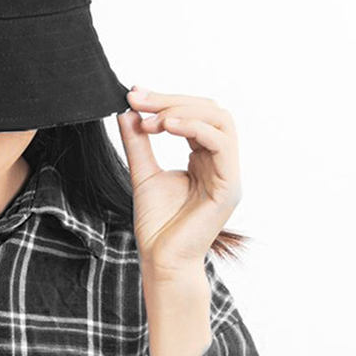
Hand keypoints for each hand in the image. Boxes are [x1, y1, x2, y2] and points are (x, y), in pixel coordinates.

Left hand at [116, 88, 241, 276]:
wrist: (161, 261)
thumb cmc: (157, 225)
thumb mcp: (143, 173)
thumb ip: (138, 142)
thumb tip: (127, 111)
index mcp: (204, 158)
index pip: (194, 114)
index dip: (165, 100)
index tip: (134, 95)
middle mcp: (220, 163)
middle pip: (209, 110)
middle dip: (171, 100)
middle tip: (138, 100)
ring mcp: (228, 174)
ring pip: (220, 120)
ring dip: (182, 111)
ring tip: (151, 119)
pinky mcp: (228, 187)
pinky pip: (221, 144)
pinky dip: (194, 128)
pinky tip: (166, 127)